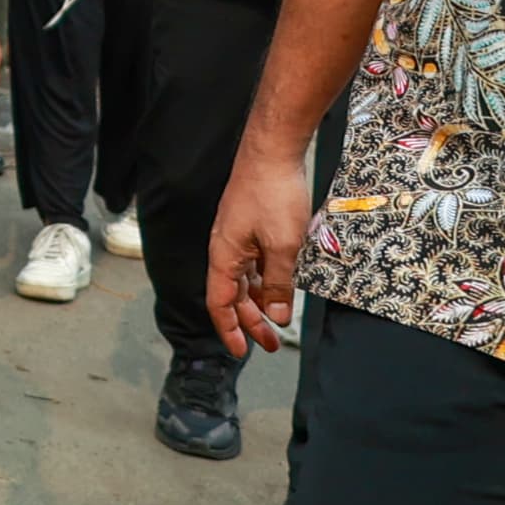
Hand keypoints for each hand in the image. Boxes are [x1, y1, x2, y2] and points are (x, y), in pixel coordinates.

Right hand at [210, 141, 313, 355]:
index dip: (230, 330)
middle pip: (233, 296)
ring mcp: (238, 237)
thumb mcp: (283, 246)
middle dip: (251, 322)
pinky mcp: (250, 227)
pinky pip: (254, 263)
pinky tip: (282, 285)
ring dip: (260, 302)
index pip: (220, 304)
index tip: (242, 352)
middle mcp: (226, 250)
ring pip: (244, 280)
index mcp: (224, 257)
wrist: (271, 152)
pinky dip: (266, 280)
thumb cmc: (272, 194)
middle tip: (273, 343)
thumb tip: (278, 316)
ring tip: (280, 319)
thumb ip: (280, 283)